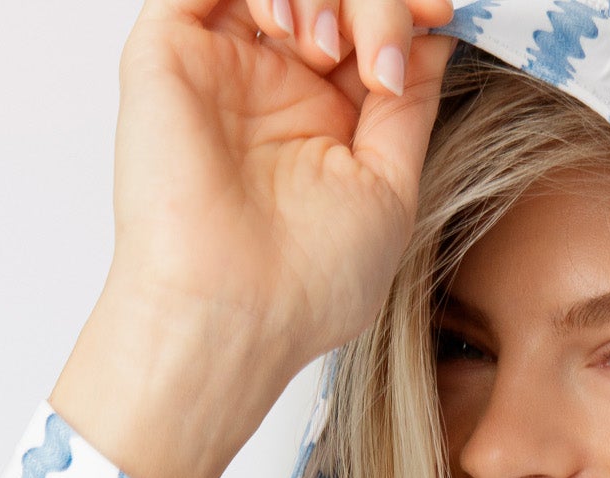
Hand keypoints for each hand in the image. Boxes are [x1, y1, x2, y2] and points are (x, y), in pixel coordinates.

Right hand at [51, 0, 457, 477]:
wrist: (237, 314)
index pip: (368, 27)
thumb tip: (433, 36)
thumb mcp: (390, 187)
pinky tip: (286, 21)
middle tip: (381, 61)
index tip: (438, 16)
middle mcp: (274, 84)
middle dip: (374, 4)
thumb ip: (409, 104)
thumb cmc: (310, 282)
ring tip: (329, 51)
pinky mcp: (170, 51)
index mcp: (326, 118)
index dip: (403, 10)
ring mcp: (223, 64)